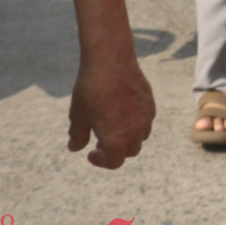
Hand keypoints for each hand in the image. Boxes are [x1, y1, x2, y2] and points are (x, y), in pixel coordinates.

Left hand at [67, 49, 153, 168]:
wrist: (110, 62)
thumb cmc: (91, 91)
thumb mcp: (78, 117)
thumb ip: (78, 137)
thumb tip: (75, 148)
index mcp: (117, 140)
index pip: (114, 163)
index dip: (101, 161)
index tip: (90, 152)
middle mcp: (136, 131)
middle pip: (130, 152)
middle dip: (115, 150)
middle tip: (99, 140)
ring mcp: (146, 116)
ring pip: (141, 136)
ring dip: (128, 137)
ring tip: (112, 126)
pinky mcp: (150, 101)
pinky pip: (146, 120)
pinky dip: (136, 122)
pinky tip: (121, 110)